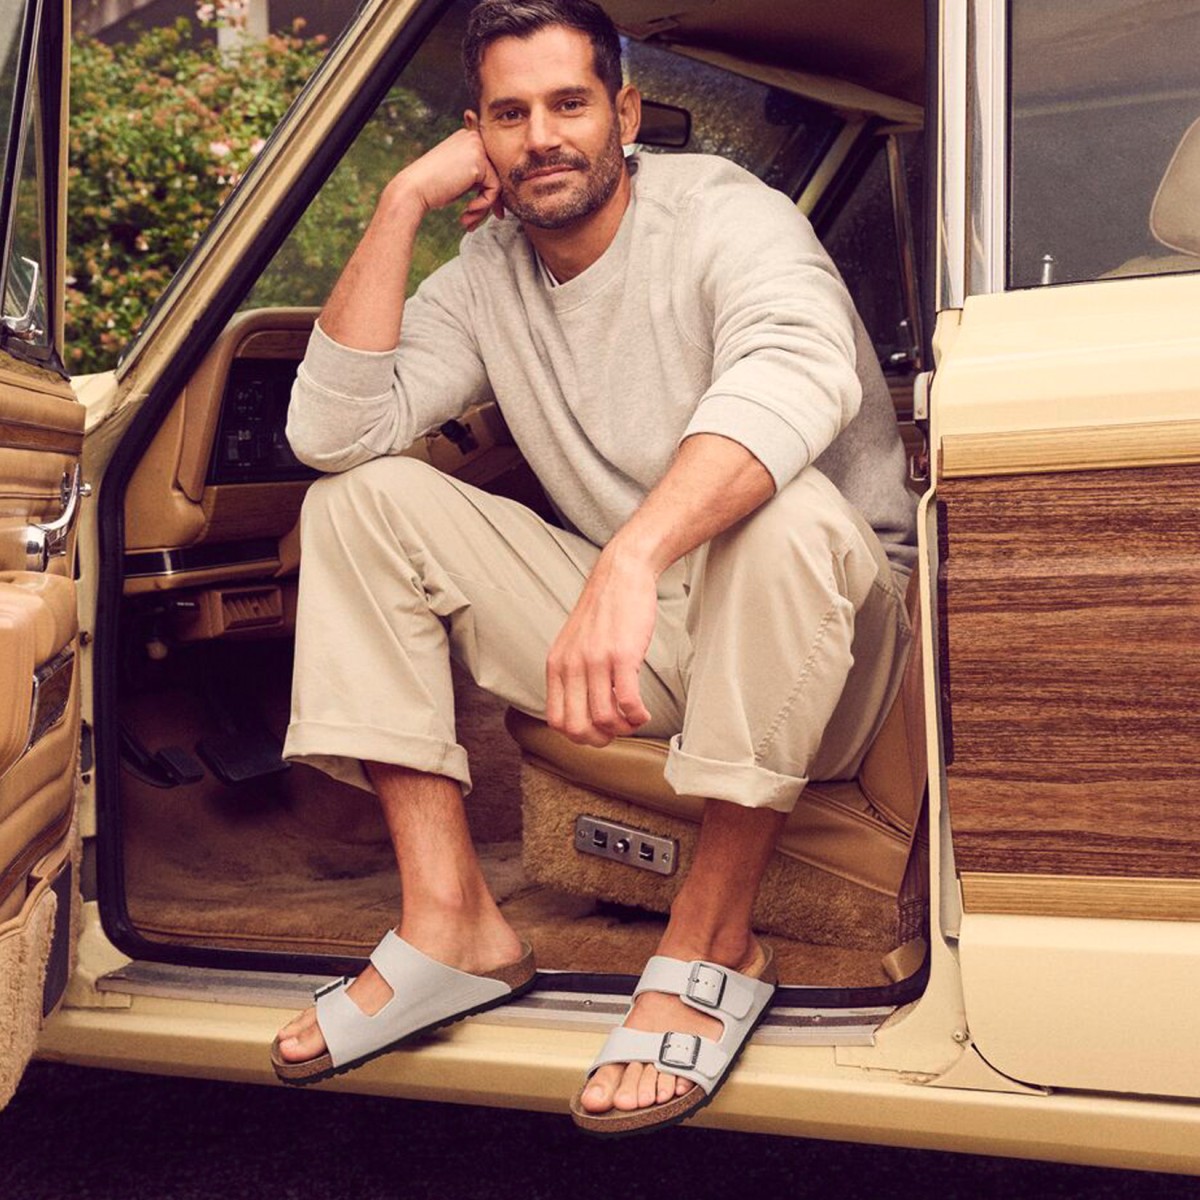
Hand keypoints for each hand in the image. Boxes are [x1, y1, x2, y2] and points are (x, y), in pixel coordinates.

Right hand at [387, 128, 502, 230]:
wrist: (412, 190)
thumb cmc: (431, 188)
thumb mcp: (458, 177)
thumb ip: (477, 178)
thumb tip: (502, 197)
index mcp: (466, 137)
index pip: (489, 166)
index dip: (488, 191)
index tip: (484, 212)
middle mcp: (473, 138)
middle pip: (494, 174)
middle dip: (487, 203)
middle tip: (472, 222)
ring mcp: (476, 148)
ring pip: (495, 184)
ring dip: (483, 208)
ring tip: (467, 222)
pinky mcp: (479, 163)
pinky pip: (494, 189)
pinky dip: (484, 204)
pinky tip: (468, 210)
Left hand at [546, 546, 657, 746]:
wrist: (621, 574)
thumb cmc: (604, 611)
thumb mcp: (574, 643)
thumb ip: (572, 673)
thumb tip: (582, 710)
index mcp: (556, 666)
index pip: (556, 721)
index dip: (578, 736)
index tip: (598, 731)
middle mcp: (571, 666)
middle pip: (577, 728)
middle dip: (600, 740)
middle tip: (618, 731)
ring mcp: (595, 661)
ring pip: (604, 719)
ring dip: (623, 730)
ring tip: (634, 720)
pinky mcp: (622, 655)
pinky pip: (627, 703)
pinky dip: (638, 717)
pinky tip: (643, 712)